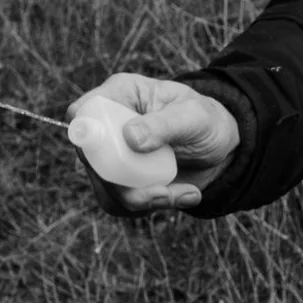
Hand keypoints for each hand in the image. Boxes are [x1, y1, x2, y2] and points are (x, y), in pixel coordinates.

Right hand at [65, 74, 240, 211]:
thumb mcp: (194, 117)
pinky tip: (184, 196)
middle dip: (123, 183)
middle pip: (90, 160)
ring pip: (105, 189)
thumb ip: (164, 125)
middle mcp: (109, 127)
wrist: (222, 148)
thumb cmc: (207, 120)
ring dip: (142, 200)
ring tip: (184, 194)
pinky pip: (120, 204)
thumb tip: (129, 138)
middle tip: (163, 193)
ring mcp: (114, 157)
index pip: (81, 112)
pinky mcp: (123, 182)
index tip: (113, 155)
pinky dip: (152, 206)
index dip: (85, 134)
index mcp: (120, 96)